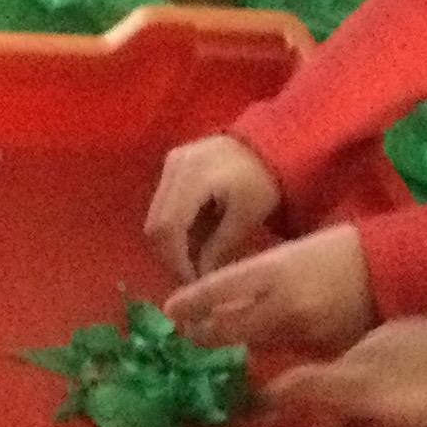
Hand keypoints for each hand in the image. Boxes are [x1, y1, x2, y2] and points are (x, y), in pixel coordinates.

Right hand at [146, 135, 282, 281]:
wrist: (270, 144)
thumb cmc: (263, 181)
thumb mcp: (245, 218)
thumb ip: (218, 248)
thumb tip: (199, 280)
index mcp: (193, 176)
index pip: (168, 227)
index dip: (175, 260)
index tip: (192, 282)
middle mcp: (174, 166)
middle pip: (156, 223)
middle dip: (171, 255)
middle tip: (192, 276)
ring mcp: (171, 163)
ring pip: (156, 215)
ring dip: (172, 242)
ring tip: (195, 259)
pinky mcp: (172, 165)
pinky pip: (163, 203)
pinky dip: (176, 226)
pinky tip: (195, 238)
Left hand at [166, 223, 375, 353]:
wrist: (387, 267)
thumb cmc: (333, 251)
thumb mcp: (287, 255)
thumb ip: (253, 280)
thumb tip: (215, 304)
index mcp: (272, 269)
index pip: (217, 288)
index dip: (190, 303)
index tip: (169, 311)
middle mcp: (282, 303)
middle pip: (226, 329)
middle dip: (204, 334)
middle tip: (190, 334)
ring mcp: (301, 332)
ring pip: (252, 346)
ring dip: (234, 345)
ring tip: (219, 341)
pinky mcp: (319, 352)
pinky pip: (285, 359)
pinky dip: (271, 355)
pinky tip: (266, 349)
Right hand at [269, 318, 426, 426]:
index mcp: (363, 384)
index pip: (301, 385)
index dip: (276, 399)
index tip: (265, 413)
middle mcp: (364, 353)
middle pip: (325, 384)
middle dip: (328, 418)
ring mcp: (384, 336)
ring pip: (349, 369)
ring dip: (351, 398)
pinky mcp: (404, 327)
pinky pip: (372, 354)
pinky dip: (371, 378)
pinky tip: (399, 397)